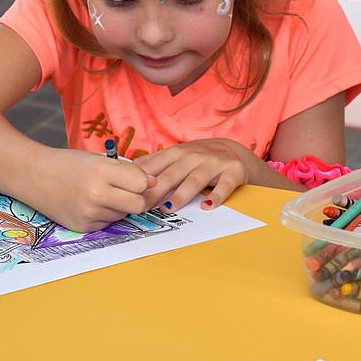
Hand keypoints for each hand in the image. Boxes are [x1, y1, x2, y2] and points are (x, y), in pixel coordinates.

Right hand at [28, 150, 156, 232]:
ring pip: (123, 215)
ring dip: (119, 206)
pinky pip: (108, 224)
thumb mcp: (99, 159)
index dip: (142, 181)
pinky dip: (105, 215)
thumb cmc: (68, 164)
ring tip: (101, 194)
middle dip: (137, 198)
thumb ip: (127, 170)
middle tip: (125, 191)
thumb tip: (154, 183)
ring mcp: (88, 213)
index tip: (134, 178)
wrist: (33, 176)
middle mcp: (96, 194)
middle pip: (138, 205)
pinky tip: (90, 204)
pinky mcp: (83, 227)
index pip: (142, 183)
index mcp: (102, 171)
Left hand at [133, 138, 256, 212]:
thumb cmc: (198, 159)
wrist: (235, 151)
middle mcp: (194, 156)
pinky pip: (225, 185)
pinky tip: (208, 206)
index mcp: (176, 153)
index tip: (128, 196)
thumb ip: (154, 163)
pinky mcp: (233, 172)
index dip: (140, 182)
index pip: (155, 167)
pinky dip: (217, 196)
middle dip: (155, 191)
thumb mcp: (176, 156)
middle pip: (171, 175)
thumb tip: (125, 172)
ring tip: (168, 208)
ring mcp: (214, 163)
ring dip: (181, 194)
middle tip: (141, 208)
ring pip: (195, 180)